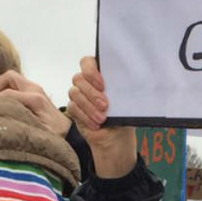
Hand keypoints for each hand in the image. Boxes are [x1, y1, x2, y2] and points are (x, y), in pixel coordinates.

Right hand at [0, 70, 70, 136]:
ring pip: (12, 78)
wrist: (70, 132)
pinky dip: (8, 89)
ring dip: (2, 87)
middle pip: (9, 76)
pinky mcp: (35, 91)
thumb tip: (5, 118)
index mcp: (35, 99)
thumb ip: (24, 122)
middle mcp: (35, 89)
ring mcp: (35, 88)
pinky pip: (16, 84)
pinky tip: (6, 103)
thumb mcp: (39, 132)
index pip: (7, 93)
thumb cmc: (55, 135)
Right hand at [67, 55, 136, 177]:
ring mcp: (79, 94)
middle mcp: (87, 82)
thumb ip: (123, 89)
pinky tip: (96, 124)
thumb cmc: (123, 116)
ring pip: (74, 93)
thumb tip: (128, 83)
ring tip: (102, 118)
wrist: (116, 137)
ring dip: (89, 107)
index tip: (102, 84)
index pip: (88, 62)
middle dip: (92, 93)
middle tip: (105, 105)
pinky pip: (73, 108)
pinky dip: (85, 117)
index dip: (91, 71)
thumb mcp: (126, 102)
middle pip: (79, 78)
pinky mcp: (74, 108)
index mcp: (101, 75)